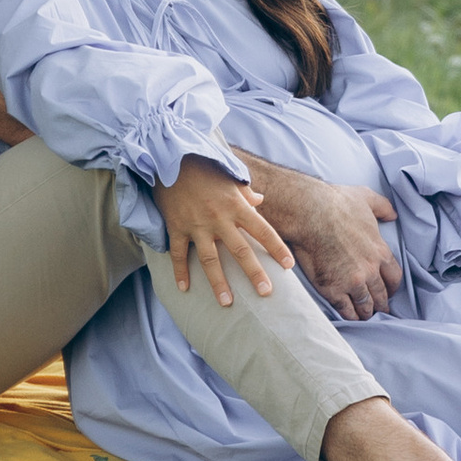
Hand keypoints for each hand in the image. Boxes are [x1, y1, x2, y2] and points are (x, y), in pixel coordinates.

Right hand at [153, 157, 295, 310]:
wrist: (172, 158)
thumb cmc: (205, 168)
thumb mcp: (230, 177)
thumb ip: (246, 192)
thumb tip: (261, 200)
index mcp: (237, 206)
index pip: (263, 230)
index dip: (277, 248)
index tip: (288, 265)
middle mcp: (219, 218)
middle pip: (241, 250)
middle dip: (254, 274)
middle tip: (266, 293)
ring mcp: (197, 225)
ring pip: (210, 260)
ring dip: (218, 283)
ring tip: (227, 303)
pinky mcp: (177, 227)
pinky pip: (179, 254)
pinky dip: (180, 272)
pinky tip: (184, 288)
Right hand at [246, 159, 405, 319]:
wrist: (310, 213)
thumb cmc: (337, 203)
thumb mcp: (367, 198)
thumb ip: (383, 207)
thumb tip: (393, 215)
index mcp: (380, 251)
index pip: (394, 277)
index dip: (392, 287)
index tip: (389, 291)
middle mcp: (370, 270)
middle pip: (381, 295)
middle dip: (381, 304)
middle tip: (380, 310)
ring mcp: (352, 282)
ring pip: (364, 305)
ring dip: (366, 312)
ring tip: (365, 316)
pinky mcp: (332, 289)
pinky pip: (345, 309)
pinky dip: (350, 316)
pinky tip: (350, 318)